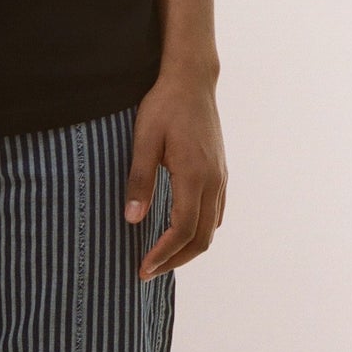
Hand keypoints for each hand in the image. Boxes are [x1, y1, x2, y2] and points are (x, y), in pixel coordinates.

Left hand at [124, 73, 226, 278]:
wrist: (192, 81)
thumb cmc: (164, 106)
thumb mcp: (143, 139)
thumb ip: (139, 180)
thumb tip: (131, 220)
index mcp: (194, 175)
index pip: (182, 229)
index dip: (164, 254)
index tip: (143, 268)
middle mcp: (213, 181)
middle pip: (201, 238)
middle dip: (175, 260)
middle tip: (147, 271)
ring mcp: (220, 177)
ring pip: (210, 228)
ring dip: (187, 249)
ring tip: (160, 258)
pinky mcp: (220, 172)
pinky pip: (215, 213)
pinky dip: (198, 231)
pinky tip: (179, 233)